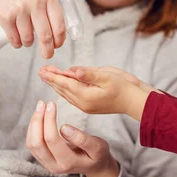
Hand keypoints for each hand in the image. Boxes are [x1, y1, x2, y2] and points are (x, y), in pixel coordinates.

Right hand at [0, 0, 65, 57]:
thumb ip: (51, 6)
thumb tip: (61, 31)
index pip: (59, 24)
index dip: (60, 39)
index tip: (57, 45)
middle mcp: (35, 1)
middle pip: (46, 35)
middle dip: (47, 50)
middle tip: (47, 54)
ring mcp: (19, 8)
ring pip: (28, 39)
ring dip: (28, 43)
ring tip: (26, 36)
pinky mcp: (5, 16)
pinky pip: (15, 39)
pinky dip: (16, 42)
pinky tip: (16, 37)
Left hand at [26, 100, 119, 176]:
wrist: (95, 167)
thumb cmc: (98, 154)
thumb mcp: (97, 146)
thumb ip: (82, 139)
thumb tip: (64, 128)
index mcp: (68, 163)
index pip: (52, 140)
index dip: (49, 121)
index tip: (53, 104)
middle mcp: (54, 166)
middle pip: (36, 143)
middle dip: (37, 121)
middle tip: (43, 103)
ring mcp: (46, 164)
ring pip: (31, 144)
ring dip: (33, 123)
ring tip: (40, 106)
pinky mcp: (43, 159)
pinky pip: (32, 144)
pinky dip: (33, 128)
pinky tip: (39, 116)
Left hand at [38, 65, 153, 120]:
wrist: (135, 101)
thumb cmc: (124, 87)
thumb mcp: (107, 76)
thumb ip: (89, 73)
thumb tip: (73, 71)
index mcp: (86, 96)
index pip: (65, 83)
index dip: (53, 75)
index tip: (42, 70)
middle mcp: (83, 103)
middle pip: (63, 89)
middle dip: (52, 79)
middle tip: (41, 70)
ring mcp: (86, 106)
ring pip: (66, 94)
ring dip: (57, 84)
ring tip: (48, 75)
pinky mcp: (89, 105)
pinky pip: (72, 96)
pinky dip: (65, 88)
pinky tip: (62, 83)